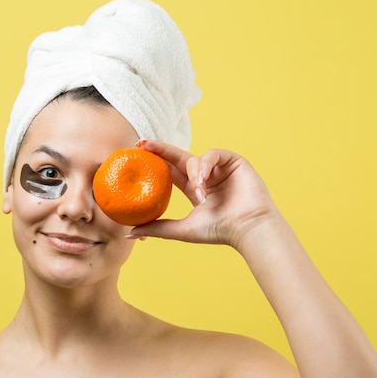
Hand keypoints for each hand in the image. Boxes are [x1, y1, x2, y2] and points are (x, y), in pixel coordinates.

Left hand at [131, 140, 277, 248]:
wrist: (247, 229)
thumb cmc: (218, 231)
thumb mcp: (181, 229)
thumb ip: (157, 228)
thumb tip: (129, 233)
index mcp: (194, 188)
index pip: (170, 169)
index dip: (154, 160)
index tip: (136, 153)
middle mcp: (205, 175)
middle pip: (178, 156)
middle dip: (159, 148)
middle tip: (142, 143)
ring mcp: (219, 168)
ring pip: (195, 159)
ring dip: (193, 175)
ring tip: (200, 195)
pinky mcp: (233, 161)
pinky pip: (212, 155)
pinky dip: (205, 166)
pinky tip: (205, 182)